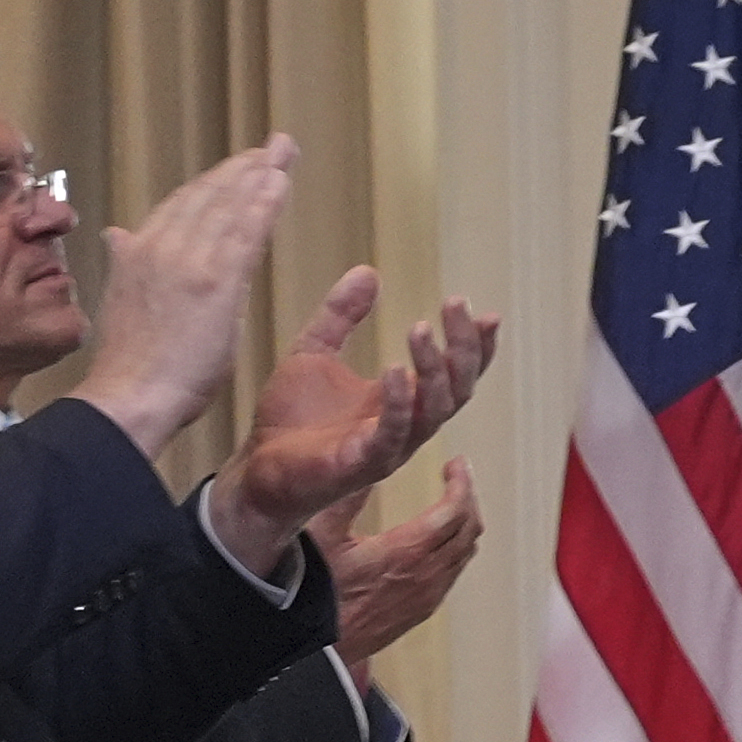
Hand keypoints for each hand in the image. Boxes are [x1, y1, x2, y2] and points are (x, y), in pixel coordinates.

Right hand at [74, 139, 298, 459]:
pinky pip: (244, 233)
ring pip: (228, 207)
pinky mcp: (214, 283)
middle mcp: (160, 247)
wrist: (129, 395)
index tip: (240, 165)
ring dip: (259, 177)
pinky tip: (280, 184)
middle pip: (208, 196)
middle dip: (244, 168)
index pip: (183, 205)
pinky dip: (263, 203)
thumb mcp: (123, 301)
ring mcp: (187, 262)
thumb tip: (118, 234)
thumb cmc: (132, 364)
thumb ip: (127, 263)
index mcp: (138, 252)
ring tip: (283, 155)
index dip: (214, 182)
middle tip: (275, 146)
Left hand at [207, 271, 500, 565]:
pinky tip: (395, 369)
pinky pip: (393, 433)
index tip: (485, 312)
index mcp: (401, 400)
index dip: (475, 345)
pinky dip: (399, 402)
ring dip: (434, 369)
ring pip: (434, 410)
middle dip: (464, 347)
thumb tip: (368, 272)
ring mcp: (389, 446)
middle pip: (457, 388)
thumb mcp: (315, 352)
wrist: (256, 469)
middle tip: (455, 304)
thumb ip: (342, 315)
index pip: (455, 373)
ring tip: (421, 329)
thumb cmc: (290, 421)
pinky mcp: (363, 463)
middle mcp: (406, 424)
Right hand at [330, 458, 480, 672]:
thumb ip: (344, 496)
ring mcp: (429, 596)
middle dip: (467, 496)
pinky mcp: (424, 609)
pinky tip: (441, 536)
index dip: (461, 483)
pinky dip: (457, 545)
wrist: (316, 651)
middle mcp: (427, 576)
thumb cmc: (312, 595)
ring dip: (464, 521)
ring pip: (465, 552)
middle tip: (457, 474)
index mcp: (406, 554)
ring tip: (453, 498)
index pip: (454, 512)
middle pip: (468, 529)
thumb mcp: (320, 536)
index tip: (457, 462)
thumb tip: (363, 460)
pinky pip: (454, 571)